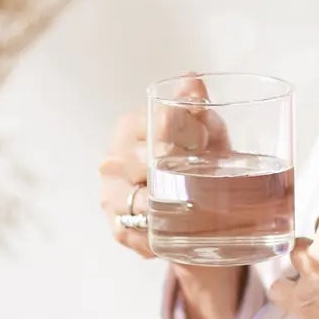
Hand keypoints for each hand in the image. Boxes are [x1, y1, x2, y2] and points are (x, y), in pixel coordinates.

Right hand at [98, 76, 238, 315]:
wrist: (192, 201)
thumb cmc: (196, 155)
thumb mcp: (204, 129)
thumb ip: (197, 106)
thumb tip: (193, 79)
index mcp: (130, 127)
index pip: (159, 127)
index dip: (186, 135)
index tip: (205, 144)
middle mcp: (113, 160)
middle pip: (147, 166)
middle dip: (179, 174)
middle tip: (207, 181)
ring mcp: (110, 195)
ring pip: (141, 204)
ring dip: (169, 211)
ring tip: (196, 213)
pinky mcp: (118, 228)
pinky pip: (139, 236)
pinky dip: (160, 239)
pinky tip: (178, 238)